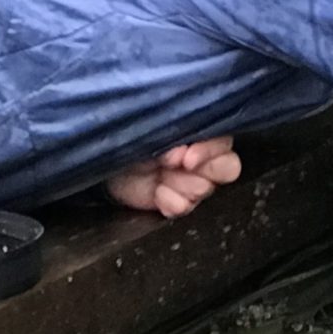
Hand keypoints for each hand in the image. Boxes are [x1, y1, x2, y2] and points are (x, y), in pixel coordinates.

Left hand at [105, 136, 241, 217]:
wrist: (104, 157)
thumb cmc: (130, 132)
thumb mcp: (151, 126)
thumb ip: (169, 135)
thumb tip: (180, 153)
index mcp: (202, 131)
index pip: (225, 142)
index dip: (210, 151)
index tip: (187, 157)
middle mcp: (204, 156)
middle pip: (228, 168)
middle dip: (201, 171)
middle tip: (174, 167)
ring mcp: (192, 180)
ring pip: (205, 189)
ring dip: (180, 184)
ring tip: (160, 176)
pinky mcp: (178, 200)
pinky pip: (186, 207)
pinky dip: (170, 201)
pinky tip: (157, 192)